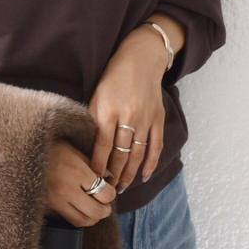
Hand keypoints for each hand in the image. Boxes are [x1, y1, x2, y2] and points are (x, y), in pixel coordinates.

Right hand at [44, 139, 117, 227]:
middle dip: (105, 209)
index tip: (110, 189)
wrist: (24, 152)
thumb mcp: (74, 150)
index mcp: (76, 171)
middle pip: (96, 212)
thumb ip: (93, 165)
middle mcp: (66, 189)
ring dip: (92, 217)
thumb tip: (109, 179)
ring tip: (94, 207)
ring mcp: (55, 201)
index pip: (104, 193)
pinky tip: (79, 208)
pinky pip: (68, 220)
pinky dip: (78, 217)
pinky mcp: (46, 207)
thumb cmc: (52, 147)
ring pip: (82, 221)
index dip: (111, 194)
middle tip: (105, 203)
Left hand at [87, 26, 167, 193]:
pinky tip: (143, 176)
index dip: (98, 166)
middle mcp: (128, 117)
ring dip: (129, 174)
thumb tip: (90, 145)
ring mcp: (145, 119)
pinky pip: (155, 146)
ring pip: (137, 155)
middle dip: (112, 175)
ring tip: (121, 187)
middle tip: (106, 190)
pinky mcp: (158, 119)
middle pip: (120, 154)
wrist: (142, 58)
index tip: (93, 179)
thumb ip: (94, 118)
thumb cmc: (114, 75)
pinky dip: (150, 163)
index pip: (101, 147)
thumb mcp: (97, 93)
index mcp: (108, 111)